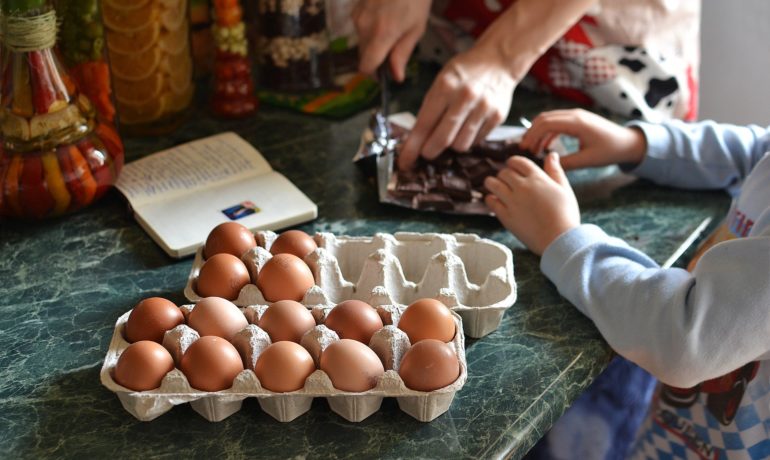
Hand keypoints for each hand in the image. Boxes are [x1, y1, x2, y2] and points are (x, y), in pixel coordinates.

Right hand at [352, 0, 431, 81]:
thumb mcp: (416, 27)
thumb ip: (403, 53)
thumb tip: (396, 76)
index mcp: (381, 35)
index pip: (366, 66)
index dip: (374, 74)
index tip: (384, 72)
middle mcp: (364, 27)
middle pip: (363, 55)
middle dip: (377, 57)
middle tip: (395, 46)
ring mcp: (357, 16)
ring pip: (362, 41)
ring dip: (374, 41)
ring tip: (393, 26)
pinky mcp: (355, 8)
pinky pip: (360, 27)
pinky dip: (371, 28)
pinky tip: (385, 15)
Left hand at [398, 46, 516, 169]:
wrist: (498, 60)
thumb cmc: (463, 72)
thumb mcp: (441, 81)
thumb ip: (430, 108)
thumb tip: (416, 141)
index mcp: (445, 87)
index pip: (424, 125)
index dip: (412, 147)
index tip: (404, 162)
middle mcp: (465, 98)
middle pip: (442, 140)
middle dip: (430, 151)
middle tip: (426, 152)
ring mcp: (483, 108)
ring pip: (460, 145)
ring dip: (451, 145)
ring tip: (451, 133)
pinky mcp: (497, 117)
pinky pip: (476, 141)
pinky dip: (468, 139)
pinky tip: (467, 127)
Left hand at [484, 153, 579, 254]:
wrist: (560, 240)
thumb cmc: (566, 215)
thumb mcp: (564, 189)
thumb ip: (555, 171)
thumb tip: (551, 154)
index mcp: (538, 178)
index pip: (518, 161)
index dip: (513, 163)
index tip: (513, 167)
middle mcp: (522, 187)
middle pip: (504, 172)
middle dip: (504, 174)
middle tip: (506, 181)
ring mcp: (512, 201)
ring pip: (492, 184)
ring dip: (492, 183)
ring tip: (495, 187)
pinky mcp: (506, 216)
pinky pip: (490, 202)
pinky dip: (490, 199)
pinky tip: (495, 200)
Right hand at [519, 109, 646, 169]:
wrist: (628, 142)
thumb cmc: (610, 151)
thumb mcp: (587, 160)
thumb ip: (566, 163)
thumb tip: (547, 165)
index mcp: (577, 123)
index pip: (546, 123)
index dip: (532, 135)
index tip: (524, 149)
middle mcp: (575, 115)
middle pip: (544, 118)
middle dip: (531, 132)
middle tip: (524, 149)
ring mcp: (576, 115)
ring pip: (549, 119)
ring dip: (538, 132)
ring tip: (533, 149)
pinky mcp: (578, 119)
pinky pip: (557, 122)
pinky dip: (548, 132)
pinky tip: (545, 146)